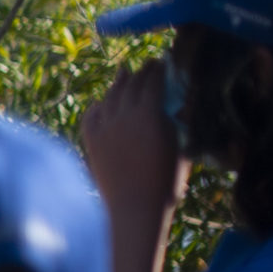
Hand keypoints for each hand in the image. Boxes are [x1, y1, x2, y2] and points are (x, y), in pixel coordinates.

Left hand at [80, 59, 187, 217]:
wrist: (135, 207)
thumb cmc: (166, 182)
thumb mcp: (181, 148)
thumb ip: (176, 124)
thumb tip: (175, 108)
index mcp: (149, 114)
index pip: (152, 83)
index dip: (157, 71)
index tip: (162, 63)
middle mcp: (123, 115)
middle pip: (130, 85)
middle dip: (140, 73)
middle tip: (146, 66)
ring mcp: (104, 128)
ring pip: (110, 97)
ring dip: (118, 84)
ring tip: (124, 74)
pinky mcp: (92, 142)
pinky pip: (91, 116)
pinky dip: (98, 106)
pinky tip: (102, 104)